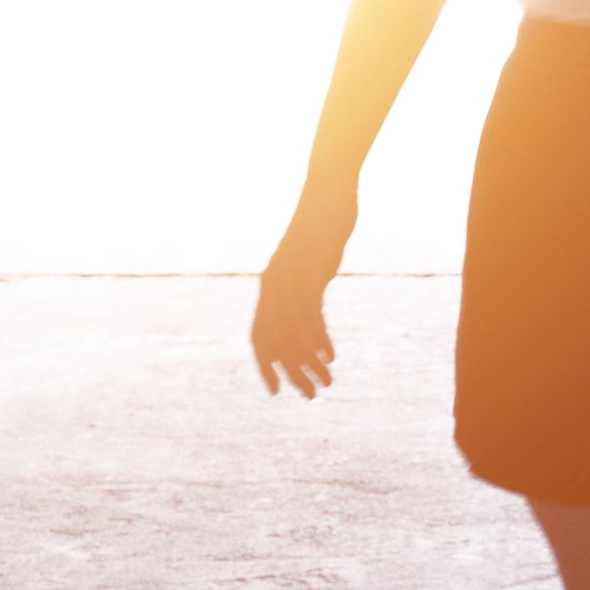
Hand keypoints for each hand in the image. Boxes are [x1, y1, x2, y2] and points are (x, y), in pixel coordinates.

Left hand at [250, 203, 347, 391]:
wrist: (327, 192)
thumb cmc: (319, 228)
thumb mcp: (308, 263)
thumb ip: (304, 287)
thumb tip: (309, 310)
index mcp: (269, 286)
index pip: (258, 336)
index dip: (264, 365)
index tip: (276, 391)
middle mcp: (273, 286)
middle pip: (275, 342)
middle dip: (291, 372)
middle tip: (310, 396)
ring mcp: (291, 278)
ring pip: (293, 333)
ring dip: (308, 363)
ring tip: (326, 383)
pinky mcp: (310, 271)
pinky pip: (311, 314)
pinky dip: (318, 339)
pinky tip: (330, 356)